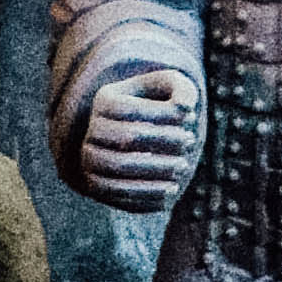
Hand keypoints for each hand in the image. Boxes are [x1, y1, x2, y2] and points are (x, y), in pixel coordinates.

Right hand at [75, 63, 204, 212]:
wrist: (140, 136)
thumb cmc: (159, 105)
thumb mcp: (170, 87)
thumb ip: (182, 88)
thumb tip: (185, 107)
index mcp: (104, 101)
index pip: (128, 108)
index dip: (163, 113)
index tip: (192, 116)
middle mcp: (90, 132)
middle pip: (125, 138)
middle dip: (163, 141)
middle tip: (191, 142)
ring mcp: (89, 162)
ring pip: (119, 168)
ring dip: (156, 169)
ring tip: (184, 166)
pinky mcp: (96, 187)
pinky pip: (117, 194)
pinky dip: (146, 193)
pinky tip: (172, 188)